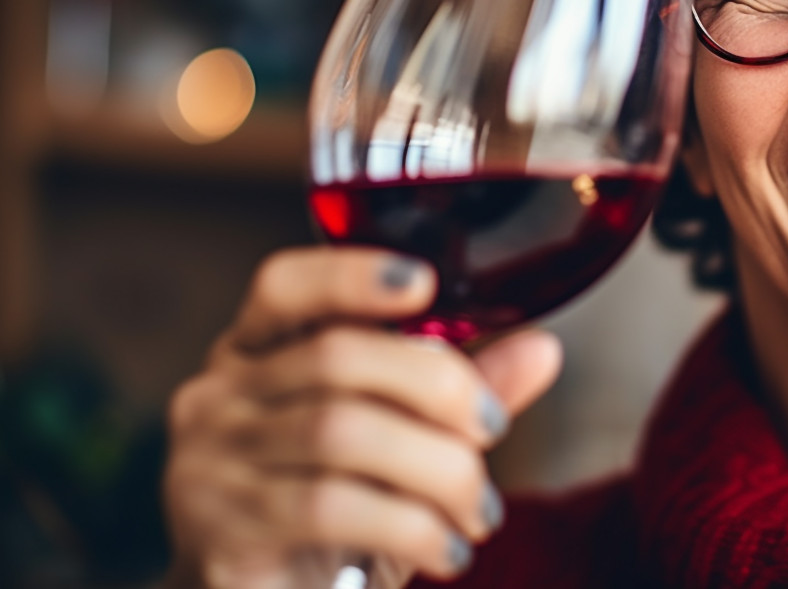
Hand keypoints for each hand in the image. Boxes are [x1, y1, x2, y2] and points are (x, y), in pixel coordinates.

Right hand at [162, 246, 562, 587]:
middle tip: (492, 430)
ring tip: (477, 510)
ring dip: (437, 468)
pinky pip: (331, 507)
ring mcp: (209, 462)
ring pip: (343, 431)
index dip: (351, 274)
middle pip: (336, 356)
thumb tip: (542, 349)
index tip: (423, 282)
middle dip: (439, 387)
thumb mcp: (402, 447)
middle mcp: (218, 396)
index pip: (284, 286)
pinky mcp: (221, 530)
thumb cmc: (334, 522)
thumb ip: (460, 393)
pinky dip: (410, 525)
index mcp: (256, 354)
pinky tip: (446, 549)